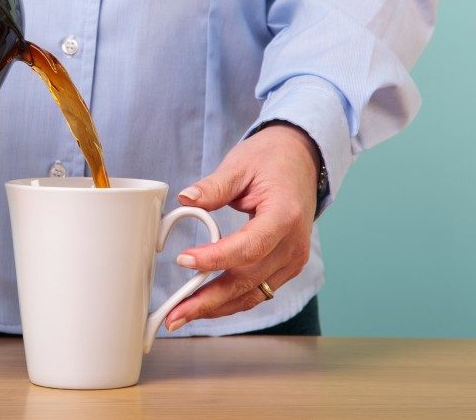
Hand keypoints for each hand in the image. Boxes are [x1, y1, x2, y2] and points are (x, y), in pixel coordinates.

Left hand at [165, 122, 319, 331]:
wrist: (301, 160)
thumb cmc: (272, 159)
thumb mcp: (240, 164)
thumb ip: (213, 186)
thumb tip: (185, 199)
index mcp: (284, 216)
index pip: (249, 247)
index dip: (216, 258)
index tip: (184, 260)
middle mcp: (293, 245)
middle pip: (248, 281)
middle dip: (208, 300)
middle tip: (174, 313)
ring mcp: (293, 260)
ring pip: (252, 294)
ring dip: (216, 308)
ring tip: (180, 316)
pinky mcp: (286, 266)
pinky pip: (257, 291)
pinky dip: (230, 301)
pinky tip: (203, 305)